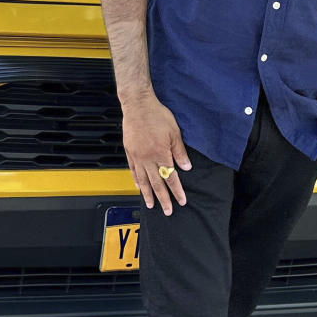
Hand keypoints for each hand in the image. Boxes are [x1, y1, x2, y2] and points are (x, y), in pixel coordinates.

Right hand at [120, 93, 191, 215]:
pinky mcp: (129, 151)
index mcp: (161, 154)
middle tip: (167, 211)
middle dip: (163, 198)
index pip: (171, 178)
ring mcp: (137, 156)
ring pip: (143, 179)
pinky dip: (136, 180)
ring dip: (148, 193)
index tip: (181, 201)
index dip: (176, 191)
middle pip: (156, 183)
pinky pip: (133, 170)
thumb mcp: (174, 132)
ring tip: (151, 204)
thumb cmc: (157, 115)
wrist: (138, 104)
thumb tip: (186, 167)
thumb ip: (180, 152)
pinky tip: (138, 186)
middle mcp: (148, 158)